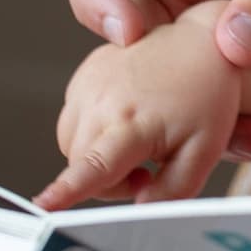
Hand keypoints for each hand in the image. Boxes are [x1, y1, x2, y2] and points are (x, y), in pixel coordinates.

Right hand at [35, 12, 243, 209]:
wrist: (199, 43)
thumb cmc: (206, 96)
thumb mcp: (205, 149)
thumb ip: (174, 187)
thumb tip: (141, 208)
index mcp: (132, 122)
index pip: (94, 165)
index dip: (67, 189)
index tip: (44, 204)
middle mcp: (101, 101)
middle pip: (80, 164)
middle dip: (109, 181)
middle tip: (148, 173)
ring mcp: (87, 85)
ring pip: (72, 145)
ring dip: (97, 156)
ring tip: (139, 145)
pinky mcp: (83, 75)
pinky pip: (73, 120)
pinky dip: (92, 131)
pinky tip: (125, 121)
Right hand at [60, 0, 250, 157]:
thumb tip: (233, 46)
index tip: (130, 35)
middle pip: (104, 37)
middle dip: (133, 78)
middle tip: (175, 104)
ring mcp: (170, 43)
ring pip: (142, 89)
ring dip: (181, 120)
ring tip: (246, 131)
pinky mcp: (191, 87)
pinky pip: (181, 118)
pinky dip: (217, 136)